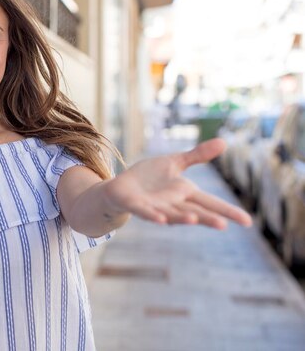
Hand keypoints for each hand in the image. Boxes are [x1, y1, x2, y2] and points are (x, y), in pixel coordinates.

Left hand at [103, 138, 252, 229]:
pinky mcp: (136, 205)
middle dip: (207, 218)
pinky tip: (161, 219)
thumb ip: (197, 155)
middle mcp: (172, 203)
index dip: (227, 211)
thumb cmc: (149, 178)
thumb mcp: (174, 162)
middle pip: (193, 211)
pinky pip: (145, 212)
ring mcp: (154, 206)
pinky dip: (153, 215)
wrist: (120, 187)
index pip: (210, 203)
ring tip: (195, 220)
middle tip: (224, 225)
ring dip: (182, 217)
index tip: (248, 221)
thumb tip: (224, 142)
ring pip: (171, 214)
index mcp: (184, 193)